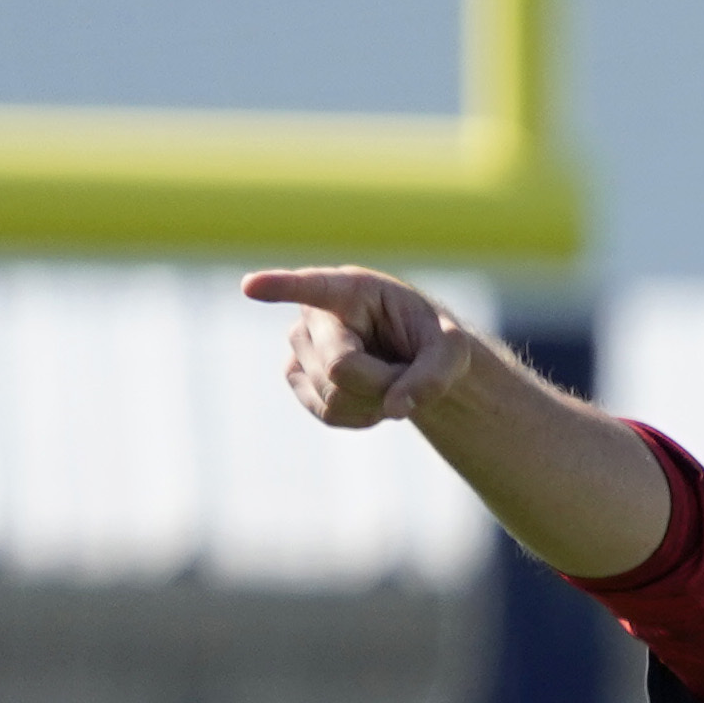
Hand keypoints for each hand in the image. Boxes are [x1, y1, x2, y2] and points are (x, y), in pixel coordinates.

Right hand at [242, 267, 475, 433]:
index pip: (312, 287)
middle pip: (341, 369)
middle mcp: (314, 313)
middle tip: (403, 371)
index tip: (251, 286)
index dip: (281, 287)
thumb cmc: (430, 342)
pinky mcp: (295, 376)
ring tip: (385, 379)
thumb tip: (395, 408)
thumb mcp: (453, 352)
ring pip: (334, 397)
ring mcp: (298, 345)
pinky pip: (329, 414)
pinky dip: (361, 416)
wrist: (413, 359)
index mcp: (351, 288)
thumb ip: (434, 376)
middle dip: (382, 384)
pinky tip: (369, 397)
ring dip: (374, 402)